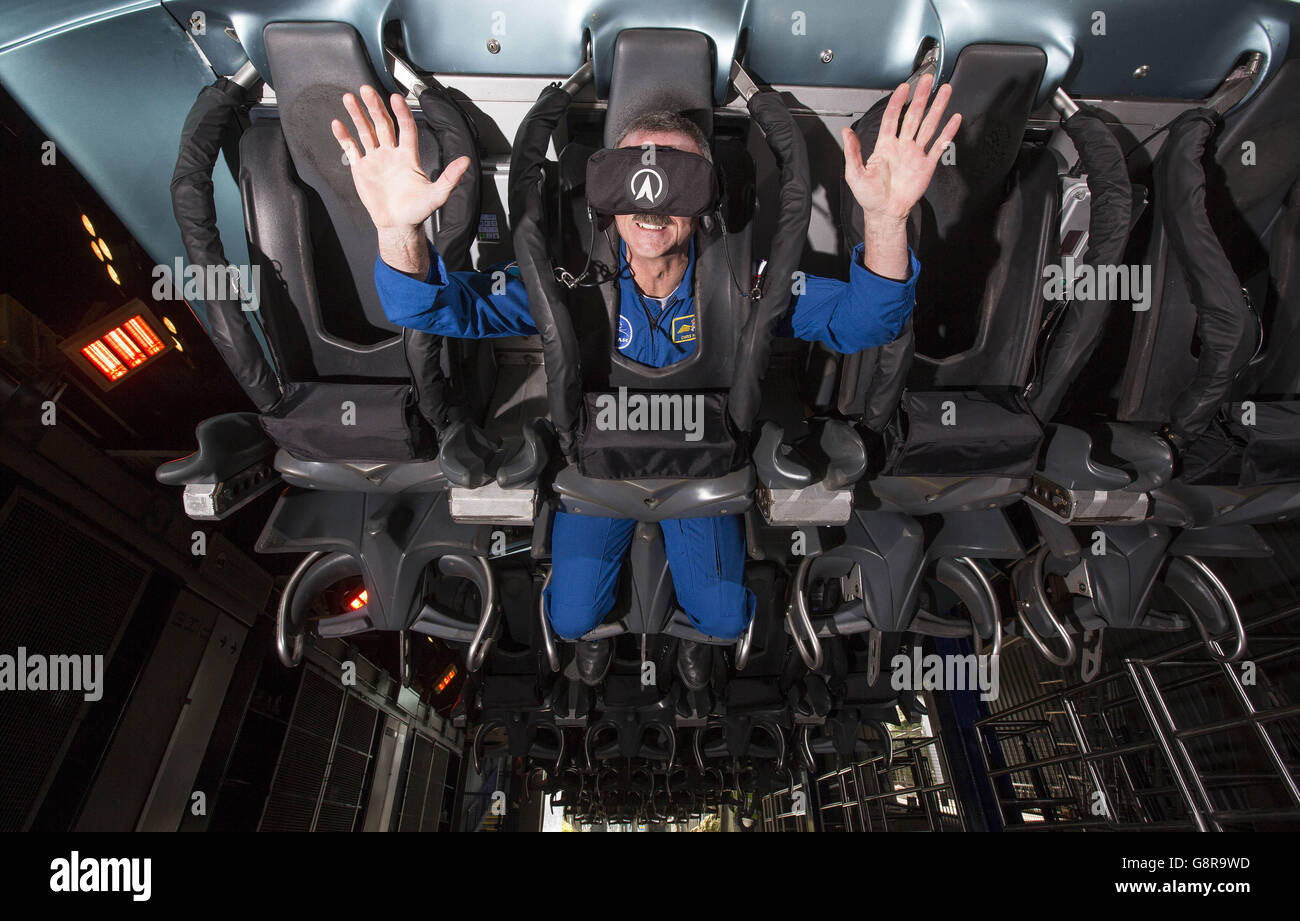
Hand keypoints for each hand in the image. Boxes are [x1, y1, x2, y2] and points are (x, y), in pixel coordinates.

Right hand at [330, 85, 469, 231]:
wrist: (398, 225)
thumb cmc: (417, 211)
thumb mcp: (437, 194)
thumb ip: (450, 177)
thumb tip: (466, 162)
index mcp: (408, 156)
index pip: (405, 128)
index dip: (401, 113)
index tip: (396, 98)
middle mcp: (391, 153)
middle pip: (382, 123)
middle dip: (374, 106)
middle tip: (367, 90)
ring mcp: (375, 159)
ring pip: (365, 131)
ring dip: (357, 115)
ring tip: (349, 98)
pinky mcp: (361, 168)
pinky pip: (351, 148)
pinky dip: (344, 136)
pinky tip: (338, 124)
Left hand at [841, 74, 959, 224]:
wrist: (885, 213)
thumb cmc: (869, 196)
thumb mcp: (854, 174)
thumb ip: (852, 152)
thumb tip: (846, 132)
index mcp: (885, 145)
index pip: (892, 117)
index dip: (898, 102)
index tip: (904, 87)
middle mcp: (902, 146)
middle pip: (914, 116)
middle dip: (921, 97)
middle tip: (928, 80)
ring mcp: (916, 154)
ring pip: (929, 126)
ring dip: (937, 108)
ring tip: (944, 91)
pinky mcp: (927, 165)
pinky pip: (939, 146)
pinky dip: (947, 133)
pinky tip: (954, 119)